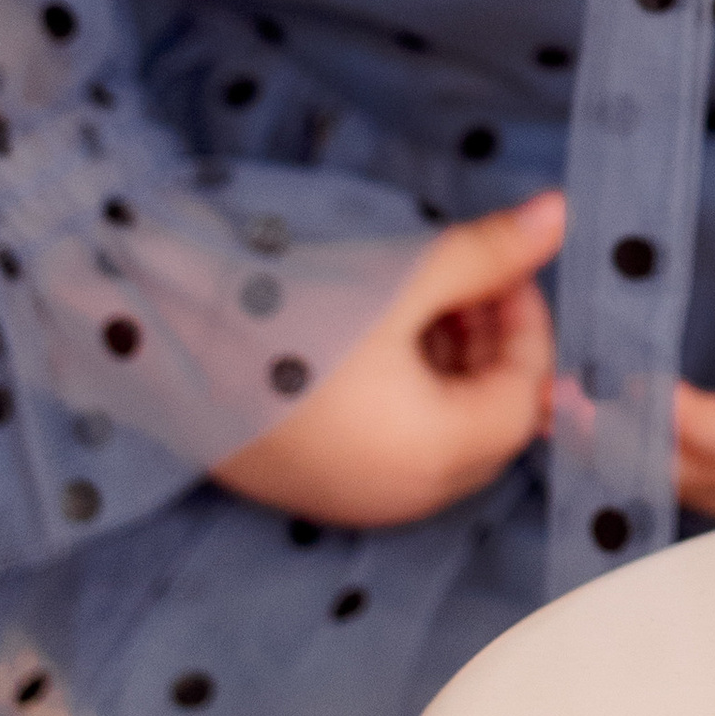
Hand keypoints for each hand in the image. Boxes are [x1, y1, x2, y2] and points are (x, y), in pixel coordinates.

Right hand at [213, 193, 564, 527]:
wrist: (150, 346)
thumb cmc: (285, 315)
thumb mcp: (399, 278)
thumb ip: (487, 253)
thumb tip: (564, 214)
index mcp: (433, 455)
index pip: (524, 397)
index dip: (527, 325)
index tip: (502, 268)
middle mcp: (401, 497)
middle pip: (490, 428)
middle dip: (493, 350)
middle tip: (469, 284)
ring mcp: (353, 501)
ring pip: (442, 442)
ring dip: (451, 372)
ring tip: (421, 302)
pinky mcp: (313, 490)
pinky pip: (393, 453)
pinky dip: (409, 400)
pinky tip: (378, 341)